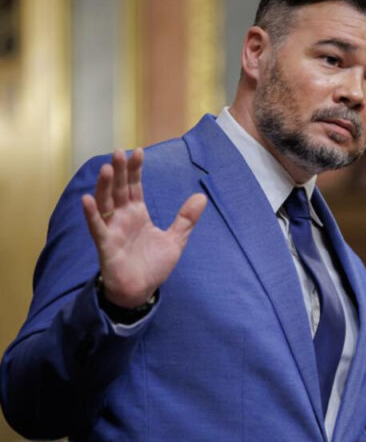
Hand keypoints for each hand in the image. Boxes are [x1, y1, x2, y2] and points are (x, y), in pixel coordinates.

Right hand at [81, 148, 206, 307]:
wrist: (141, 290)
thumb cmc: (152, 265)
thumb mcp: (175, 240)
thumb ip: (186, 219)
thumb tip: (201, 197)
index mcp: (137, 214)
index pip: (135, 187)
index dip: (136, 170)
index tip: (138, 151)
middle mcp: (122, 218)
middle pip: (119, 189)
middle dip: (120, 171)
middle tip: (119, 151)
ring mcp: (112, 229)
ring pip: (106, 203)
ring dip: (105, 186)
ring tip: (108, 168)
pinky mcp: (105, 244)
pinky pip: (96, 226)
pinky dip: (91, 213)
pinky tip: (87, 199)